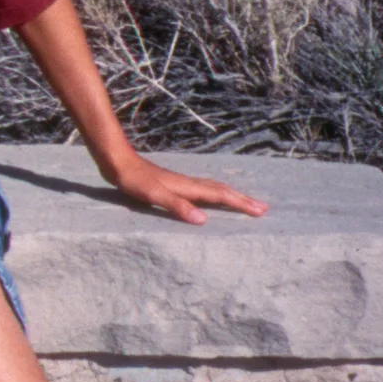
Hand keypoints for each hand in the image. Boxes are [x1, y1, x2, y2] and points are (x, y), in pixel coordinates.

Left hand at [107, 155, 268, 225]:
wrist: (118, 161)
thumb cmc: (134, 180)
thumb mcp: (154, 196)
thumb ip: (177, 206)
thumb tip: (203, 220)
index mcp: (188, 187)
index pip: (221, 196)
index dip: (241, 204)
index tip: (260, 212)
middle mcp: (189, 183)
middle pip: (222, 190)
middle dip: (243, 199)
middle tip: (263, 208)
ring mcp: (182, 182)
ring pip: (214, 188)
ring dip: (231, 195)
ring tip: (245, 202)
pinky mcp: (173, 183)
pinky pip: (203, 189)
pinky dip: (215, 193)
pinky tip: (211, 196)